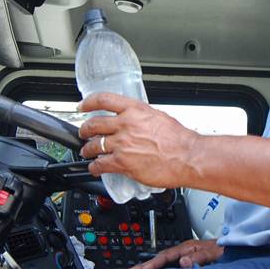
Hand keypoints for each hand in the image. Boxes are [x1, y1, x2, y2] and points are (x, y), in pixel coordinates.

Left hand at [77, 92, 200, 188]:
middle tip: (84, 133)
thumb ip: (141, 117)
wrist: (188, 157)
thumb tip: (133, 119)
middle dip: (85, 130)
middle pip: (94, 124)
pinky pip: (100, 165)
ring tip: (88, 152)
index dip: (88, 103)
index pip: (103, 100)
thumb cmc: (179, 140)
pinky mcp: (122, 163)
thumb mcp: (158, 117)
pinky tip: (95, 168)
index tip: (82, 106)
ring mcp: (122, 144)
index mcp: (135, 110)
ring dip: (88, 150)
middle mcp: (126, 125)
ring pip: (94, 145)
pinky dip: (94, 167)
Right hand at [124, 239, 223, 268]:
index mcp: (188, 247)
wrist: (236, 248)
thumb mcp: (215, 253)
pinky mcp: (187, 263)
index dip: (152, 265)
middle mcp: (183, 251)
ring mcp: (184, 257)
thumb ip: (200, 257)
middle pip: (159, 259)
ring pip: (162, 264)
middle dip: (142, 267)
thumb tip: (182, 262)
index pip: (165, 256)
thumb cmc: (227, 249)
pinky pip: (169, 268)